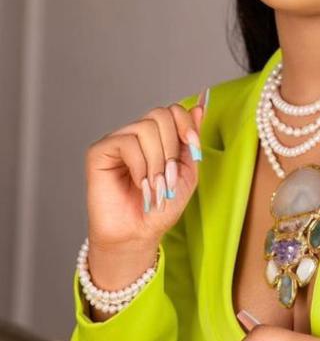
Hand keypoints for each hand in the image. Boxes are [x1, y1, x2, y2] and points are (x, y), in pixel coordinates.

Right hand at [85, 87, 207, 251]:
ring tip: (155, 186)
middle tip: (169, 178)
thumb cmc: (161, 207)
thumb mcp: (187, 172)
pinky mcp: (99, 152)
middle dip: (172, 149)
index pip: (173, 110)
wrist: (138, 234)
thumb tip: (199, 106)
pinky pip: (126, 142)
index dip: (187, 126)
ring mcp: (117, 141)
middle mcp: (136, 134)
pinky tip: (139, 183)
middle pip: (160, 115)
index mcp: (158, 138)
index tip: (194, 149)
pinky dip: (140, 165)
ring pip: (145, 128)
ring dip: (157, 161)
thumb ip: (191, 140)